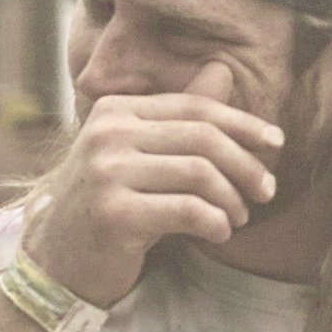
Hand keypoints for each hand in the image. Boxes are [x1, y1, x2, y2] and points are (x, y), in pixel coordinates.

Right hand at [20, 62, 286, 307]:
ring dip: (232, 199)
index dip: (242, 124)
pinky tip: (219, 232)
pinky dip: (214, 222)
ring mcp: (106, 173)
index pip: (194, 107)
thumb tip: (222, 69)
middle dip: (246, 165)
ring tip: (238, 217)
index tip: (275, 143)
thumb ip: (177, 118)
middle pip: (202, 138)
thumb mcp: (137, 155)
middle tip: (266, 191)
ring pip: (199, 173)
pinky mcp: (114, 214)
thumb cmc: (106, 206)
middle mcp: (106, 135)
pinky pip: (187, 210)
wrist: (56, 262)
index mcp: (113, 111)